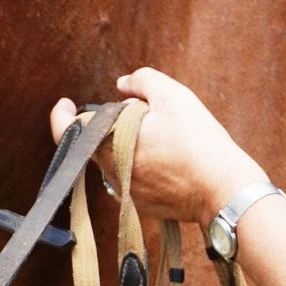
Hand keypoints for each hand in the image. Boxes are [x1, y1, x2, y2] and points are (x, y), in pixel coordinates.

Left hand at [48, 68, 266, 226]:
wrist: (224, 188)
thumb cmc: (198, 139)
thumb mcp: (173, 95)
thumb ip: (141, 80)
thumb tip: (121, 85)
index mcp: (110, 142)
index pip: (70, 129)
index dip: (62, 115)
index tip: (64, 103)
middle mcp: (110, 171)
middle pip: (97, 141)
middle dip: (113, 124)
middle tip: (144, 114)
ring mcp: (124, 192)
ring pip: (114, 160)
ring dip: (127, 145)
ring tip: (164, 138)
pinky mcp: (140, 205)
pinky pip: (130, 178)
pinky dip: (140, 166)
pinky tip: (170, 160)